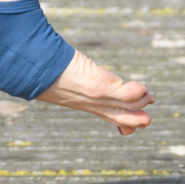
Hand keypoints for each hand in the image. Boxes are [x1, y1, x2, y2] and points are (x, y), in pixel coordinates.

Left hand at [36, 51, 154, 134]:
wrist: (36, 69)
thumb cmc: (43, 68)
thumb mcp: (59, 77)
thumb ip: (69, 73)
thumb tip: (58, 57)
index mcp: (85, 103)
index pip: (110, 118)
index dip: (124, 123)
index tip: (129, 126)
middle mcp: (93, 105)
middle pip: (123, 119)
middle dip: (139, 119)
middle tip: (148, 108)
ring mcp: (98, 97)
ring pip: (130, 106)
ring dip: (143, 100)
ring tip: (148, 95)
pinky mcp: (100, 86)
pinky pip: (127, 94)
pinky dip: (138, 91)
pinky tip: (142, 87)